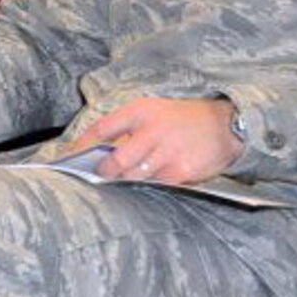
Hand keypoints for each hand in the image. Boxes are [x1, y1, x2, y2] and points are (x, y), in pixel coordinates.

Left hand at [69, 97, 240, 185]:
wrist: (226, 124)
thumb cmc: (183, 119)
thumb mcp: (153, 110)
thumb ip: (128, 127)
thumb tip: (99, 151)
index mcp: (141, 111)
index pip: (102, 128)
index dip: (82, 144)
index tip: (69, 156)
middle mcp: (152, 130)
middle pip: (115, 160)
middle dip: (103, 171)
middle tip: (98, 175)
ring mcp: (167, 152)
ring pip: (133, 176)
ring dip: (125, 180)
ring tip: (121, 180)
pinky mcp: (181, 171)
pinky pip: (155, 184)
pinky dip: (149, 185)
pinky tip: (149, 181)